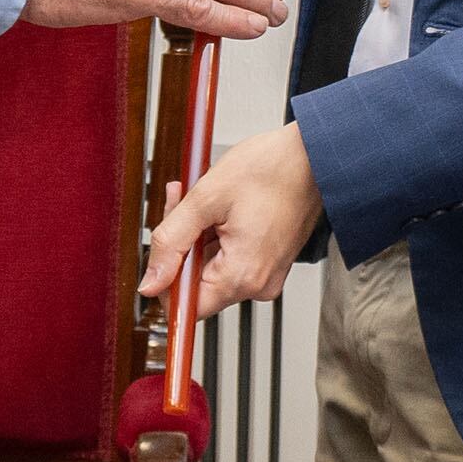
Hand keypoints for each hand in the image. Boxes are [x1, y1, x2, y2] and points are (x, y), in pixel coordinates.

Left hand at [140, 126, 322, 321]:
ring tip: (201, 194)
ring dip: (198, 233)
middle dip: (182, 242)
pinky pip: (231, 257)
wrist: (313, 154)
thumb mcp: (206, 199)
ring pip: (212, 266)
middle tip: (180, 199)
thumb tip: (149, 283)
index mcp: (243, 276)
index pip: (188, 307)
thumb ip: (170, 242)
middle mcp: (258, 284)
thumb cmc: (271, 168)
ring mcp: (267, 274)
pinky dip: (217, 233)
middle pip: (197, 282)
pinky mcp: (270, 261)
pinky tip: (218, 204)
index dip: (165, 279)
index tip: (161, 246)